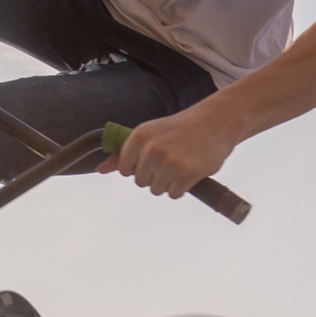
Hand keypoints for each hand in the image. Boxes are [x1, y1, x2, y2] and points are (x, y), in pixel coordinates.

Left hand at [103, 102, 237, 197]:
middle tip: (170, 161)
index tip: (151, 160)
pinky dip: (181, 188)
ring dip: (168, 184)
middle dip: (154, 176)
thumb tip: (100, 169)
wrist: (215, 122)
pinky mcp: (188, 173)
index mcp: (139, 136)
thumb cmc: (179, 129)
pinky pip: (174, 194)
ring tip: (179, 166)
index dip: (138, 168)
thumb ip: (123, 152)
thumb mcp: (149, 134)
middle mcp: (152, 149)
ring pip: (156, 190)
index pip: (124, 169)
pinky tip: (189, 173)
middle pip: (140, 182)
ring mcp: (170, 161)